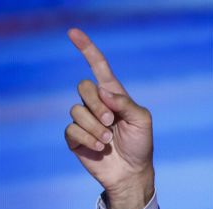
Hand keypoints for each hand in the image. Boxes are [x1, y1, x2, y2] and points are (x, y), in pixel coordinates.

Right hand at [65, 28, 154, 208]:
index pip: (97, 66)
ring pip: (76, 110)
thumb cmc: (140, 145)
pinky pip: (71, 129)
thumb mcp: (141, 120)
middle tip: (110, 122)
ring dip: (94, 126)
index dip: (86, 49)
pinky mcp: (75, 137)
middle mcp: (96, 104)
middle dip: (96, 104)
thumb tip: (103, 92)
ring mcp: (84, 120)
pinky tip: (100, 148)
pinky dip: (87, 138)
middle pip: (83, 87)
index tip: (73, 32)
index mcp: (113, 95)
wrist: (131, 172)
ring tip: (107, 140)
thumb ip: (125, 103)